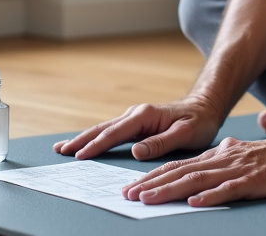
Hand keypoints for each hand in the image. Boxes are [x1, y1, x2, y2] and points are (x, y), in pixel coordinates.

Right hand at [52, 97, 222, 160]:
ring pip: (104, 129)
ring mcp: (134, 118)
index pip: (115, 132)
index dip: (97, 145)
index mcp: (145, 115)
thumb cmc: (198, 122)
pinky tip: (85, 143)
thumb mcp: (185, 134)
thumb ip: (161, 142)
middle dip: (81, 140)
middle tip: (60, 151)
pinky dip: (95, 138)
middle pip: (103, 129)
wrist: (205, 108)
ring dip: (84, 138)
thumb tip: (136, 150)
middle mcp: (136, 114)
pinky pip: (111, 132)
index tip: (80, 156)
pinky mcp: (136, 124)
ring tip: (63, 147)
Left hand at [121, 134, 265, 207]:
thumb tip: (203, 165)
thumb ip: (220, 159)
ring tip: (149, 199)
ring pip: (197, 180)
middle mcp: (221, 160)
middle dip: (152, 184)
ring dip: (170, 190)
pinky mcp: (253, 181)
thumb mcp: (238, 154)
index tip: (133, 187)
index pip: (179, 165)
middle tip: (128, 195)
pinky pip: (229, 190)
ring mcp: (236, 170)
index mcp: (217, 155)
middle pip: (181, 172)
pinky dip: (210, 196)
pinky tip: (194, 202)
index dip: (154, 176)